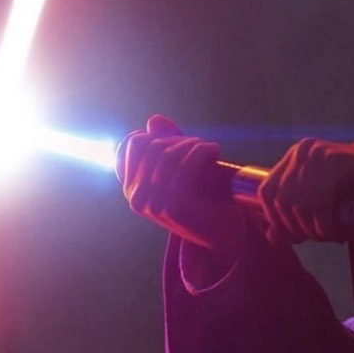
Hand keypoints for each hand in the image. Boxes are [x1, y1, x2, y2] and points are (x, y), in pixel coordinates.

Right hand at [117, 114, 249, 251]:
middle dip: (179, 139)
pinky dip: (202, 151)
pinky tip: (214, 150)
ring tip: (207, 149)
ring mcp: (152, 204)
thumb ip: (166, 142)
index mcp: (131, 187)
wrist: (223, 233)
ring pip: (168, 154)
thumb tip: (154, 120)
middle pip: (153, 146)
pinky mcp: (173, 208)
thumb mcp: (180, 166)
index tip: (179, 143)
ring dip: (192, 145)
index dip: (158, 135)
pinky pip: (185, 166)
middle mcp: (135, 197)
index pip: (134, 142)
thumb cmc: (203, 196)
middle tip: (198, 146)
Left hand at [257, 138, 353, 244]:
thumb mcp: (320, 208)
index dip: (275, 218)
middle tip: (319, 236)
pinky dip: (323, 225)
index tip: (295, 234)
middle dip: (297, 227)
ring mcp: (318, 153)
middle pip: (282, 200)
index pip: (266, 191)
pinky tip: (335, 232)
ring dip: (313, 229)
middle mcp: (302, 151)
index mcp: (294, 157)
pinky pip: (318, 204)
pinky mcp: (334, 160)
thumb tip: (272, 237)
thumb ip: (294, 221)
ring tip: (330, 234)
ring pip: (298, 205)